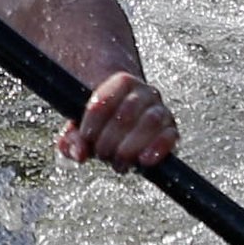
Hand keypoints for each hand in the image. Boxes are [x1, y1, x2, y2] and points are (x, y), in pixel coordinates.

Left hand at [60, 66, 177, 168]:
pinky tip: (143, 160)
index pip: (105, 98)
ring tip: (118, 162)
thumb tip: (79, 154)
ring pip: (150, 122)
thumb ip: (73, 139)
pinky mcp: (171, 131)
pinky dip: (157, 148)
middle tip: (101, 153)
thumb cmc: (103, 124)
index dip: (93, 121)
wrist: (130, 123)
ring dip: (130, 146)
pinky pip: (169, 136)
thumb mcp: (82, 128)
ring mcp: (160, 111)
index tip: (86, 136)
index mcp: (121, 83)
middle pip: (126, 112)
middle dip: (110, 139)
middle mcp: (145, 92)